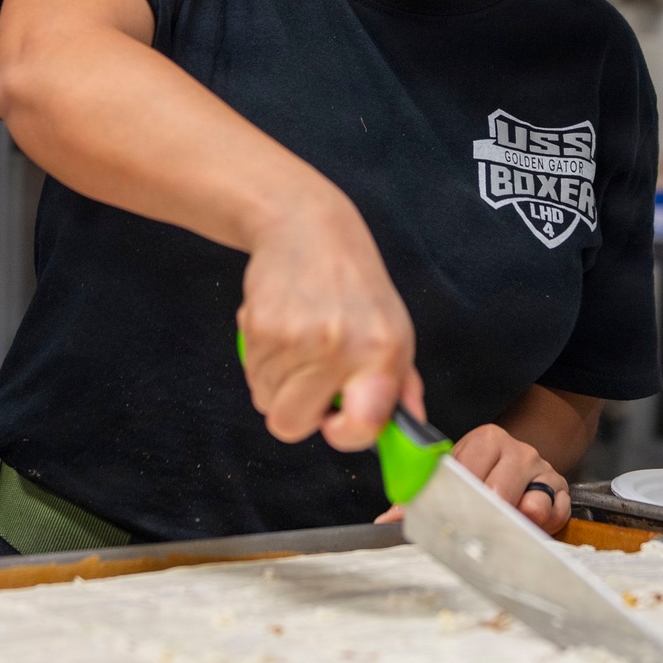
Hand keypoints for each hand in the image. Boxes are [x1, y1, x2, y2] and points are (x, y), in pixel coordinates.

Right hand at [237, 185, 422, 451]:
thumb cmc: (356, 284)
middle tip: (313, 381)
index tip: (339, 421)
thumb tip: (412, 431)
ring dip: (279, 383)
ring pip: (266, 400)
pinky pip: (250, 373)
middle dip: (297, 412)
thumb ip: (402, 386)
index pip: (360, 427)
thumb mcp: (394, 329)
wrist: (306, 227)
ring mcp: (294, 336)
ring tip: (300, 343)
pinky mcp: (258, 326)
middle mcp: (338, 346)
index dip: (343, 435)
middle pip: (290, 425)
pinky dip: (263, 361)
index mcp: (381, 352)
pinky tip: (283, 329)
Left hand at [376, 422, 569, 534]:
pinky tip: (532, 525)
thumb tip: (386, 520)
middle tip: (472, 532)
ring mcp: (540, 468)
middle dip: (483, 518)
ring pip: (530, 502)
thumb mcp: (455, 476)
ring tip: (505, 526)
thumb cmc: (482, 474)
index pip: (465, 471)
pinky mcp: (560, 489)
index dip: (452, 500)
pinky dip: (544, 525)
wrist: (522, 462)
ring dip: (515, 521)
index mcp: (485, 440)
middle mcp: (516, 450)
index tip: (442, 520)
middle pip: (497, 491)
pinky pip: (555, 512)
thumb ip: (421, 497)